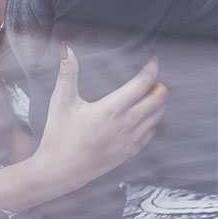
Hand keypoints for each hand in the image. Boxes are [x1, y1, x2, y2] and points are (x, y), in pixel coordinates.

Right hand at [32, 43, 167, 195]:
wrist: (60, 170)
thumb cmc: (59, 135)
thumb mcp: (61, 101)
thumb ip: (68, 72)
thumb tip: (66, 47)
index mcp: (110, 109)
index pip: (141, 85)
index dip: (151, 69)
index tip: (153, 60)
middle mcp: (125, 124)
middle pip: (157, 100)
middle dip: (158, 85)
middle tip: (151, 77)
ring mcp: (130, 140)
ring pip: (158, 116)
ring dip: (158, 102)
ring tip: (149, 92)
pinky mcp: (130, 152)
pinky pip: (152, 132)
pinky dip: (153, 120)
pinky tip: (144, 115)